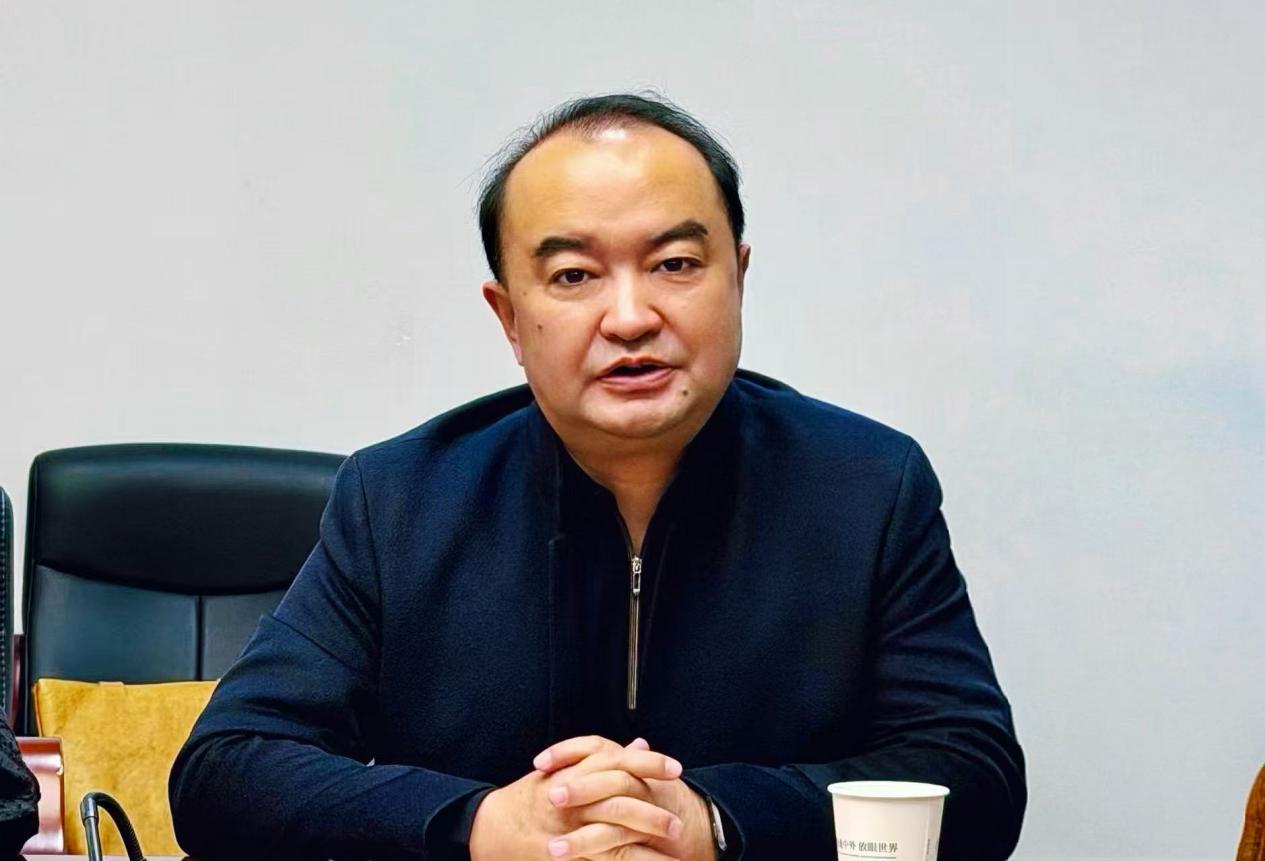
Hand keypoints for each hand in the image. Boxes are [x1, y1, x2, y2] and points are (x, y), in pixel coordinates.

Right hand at [469, 735, 684, 859]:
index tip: (676, 769)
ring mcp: (568, 826)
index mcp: (576, 772)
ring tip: (671, 851)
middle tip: (677, 822)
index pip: (619, 761)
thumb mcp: (565, 770)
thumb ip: (603, 758)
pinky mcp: (565, 851)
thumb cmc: (529, 799)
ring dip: (644, 842)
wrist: (491, 827)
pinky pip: (603, 857)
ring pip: (614, 833)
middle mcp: (573, 797)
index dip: (650, 764)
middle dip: (653, 811)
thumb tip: (639, 744)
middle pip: (621, 797)